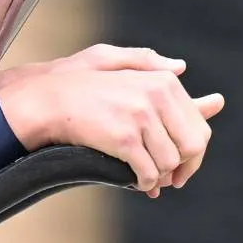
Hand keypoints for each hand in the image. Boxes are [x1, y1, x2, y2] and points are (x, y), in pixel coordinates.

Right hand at [0, 45, 222, 195]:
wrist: (44, 100)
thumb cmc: (75, 81)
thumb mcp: (110, 58)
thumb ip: (148, 62)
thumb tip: (181, 67)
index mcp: (163, 81)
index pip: (198, 125)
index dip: (194, 153)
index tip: (182, 167)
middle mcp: (158, 96)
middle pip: (192, 145)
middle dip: (183, 168)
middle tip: (172, 181)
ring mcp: (141, 117)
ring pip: (170, 162)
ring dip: (160, 177)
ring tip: (147, 179)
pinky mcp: (125, 139)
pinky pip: (148, 171)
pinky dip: (144, 183)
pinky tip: (136, 183)